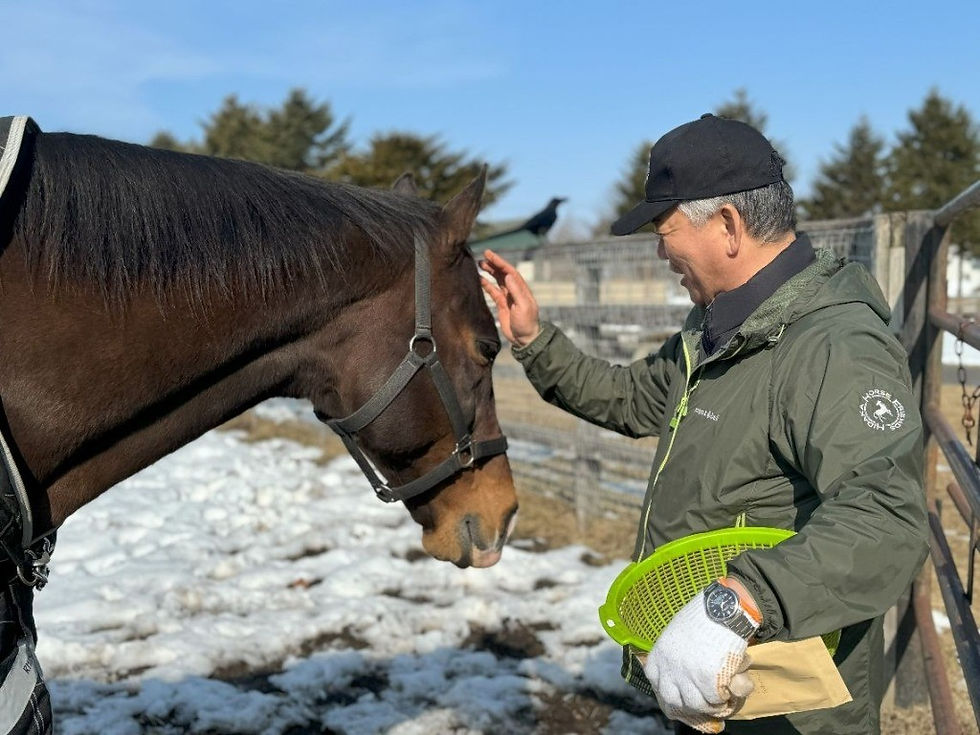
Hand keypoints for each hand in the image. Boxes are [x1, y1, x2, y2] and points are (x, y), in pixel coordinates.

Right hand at [478, 250, 540, 346]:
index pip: (510, 271)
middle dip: (494, 264)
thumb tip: (508, 275)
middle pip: (503, 273)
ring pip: (498, 280)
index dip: (500, 262)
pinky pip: (493, 291)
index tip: (490, 254)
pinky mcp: (502, 305)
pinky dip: (487, 285)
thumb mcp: (523, 306)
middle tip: (483, 256)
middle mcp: (515, 291)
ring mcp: (508, 297)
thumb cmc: (527, 323)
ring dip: (490, 272)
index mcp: (521, 289)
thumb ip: (516, 291)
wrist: (524, 339)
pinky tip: (480, 279)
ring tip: (479, 264)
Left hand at [643, 588, 755, 732]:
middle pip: (672, 700)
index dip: (670, 692)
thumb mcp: (679, 631)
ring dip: (711, 703)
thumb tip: (682, 673)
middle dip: (689, 705)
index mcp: (659, 653)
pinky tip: (732, 685)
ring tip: (722, 694)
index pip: (656, 683)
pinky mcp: (706, 680)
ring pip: (696, 704)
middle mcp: (668, 666)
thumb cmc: (705, 615)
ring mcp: (686, 675)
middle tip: (705, 702)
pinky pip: (716, 699)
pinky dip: (726, 696)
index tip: (681, 697)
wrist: (722, 608)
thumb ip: (676, 652)